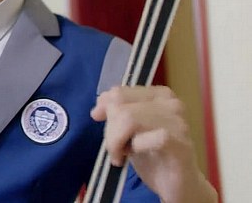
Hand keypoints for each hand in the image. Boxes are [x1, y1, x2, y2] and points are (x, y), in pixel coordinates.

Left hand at [91, 86, 216, 202]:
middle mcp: (171, 103)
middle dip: (110, 129)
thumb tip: (99, 106)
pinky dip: (131, 149)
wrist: (179, 185)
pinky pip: (142, 139)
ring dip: (116, 141)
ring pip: (128, 119)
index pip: (120, 92)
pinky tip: (132, 157)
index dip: (105, 106)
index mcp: (159, 95)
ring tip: (121, 155)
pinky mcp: (178, 143)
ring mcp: (177, 122)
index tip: (98, 120)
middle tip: (115, 148)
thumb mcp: (128, 130)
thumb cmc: (153, 155)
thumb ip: (117, 112)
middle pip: (120, 105)